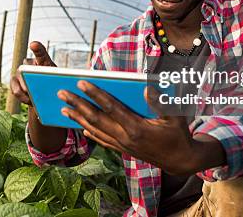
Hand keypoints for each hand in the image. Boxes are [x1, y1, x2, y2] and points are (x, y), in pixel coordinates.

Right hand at [10, 41, 55, 105]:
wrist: (44, 95)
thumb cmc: (53, 85)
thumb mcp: (56, 82)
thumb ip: (52, 81)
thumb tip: (44, 87)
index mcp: (43, 60)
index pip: (40, 52)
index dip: (37, 48)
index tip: (33, 44)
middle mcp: (29, 63)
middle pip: (27, 68)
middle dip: (29, 79)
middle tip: (35, 89)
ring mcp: (19, 71)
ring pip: (20, 79)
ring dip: (27, 91)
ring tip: (35, 98)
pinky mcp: (13, 81)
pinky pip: (15, 90)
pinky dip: (22, 98)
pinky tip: (29, 100)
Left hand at [58, 81, 224, 174]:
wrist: (181, 161)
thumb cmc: (179, 134)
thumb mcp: (176, 116)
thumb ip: (161, 102)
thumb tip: (146, 87)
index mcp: (136, 128)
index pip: (110, 107)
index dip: (95, 94)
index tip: (81, 82)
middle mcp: (125, 138)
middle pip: (95, 119)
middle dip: (77, 104)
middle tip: (61, 92)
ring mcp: (122, 146)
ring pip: (95, 130)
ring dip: (77, 118)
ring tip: (63, 108)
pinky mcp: (123, 150)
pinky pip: (102, 140)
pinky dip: (90, 133)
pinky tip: (81, 126)